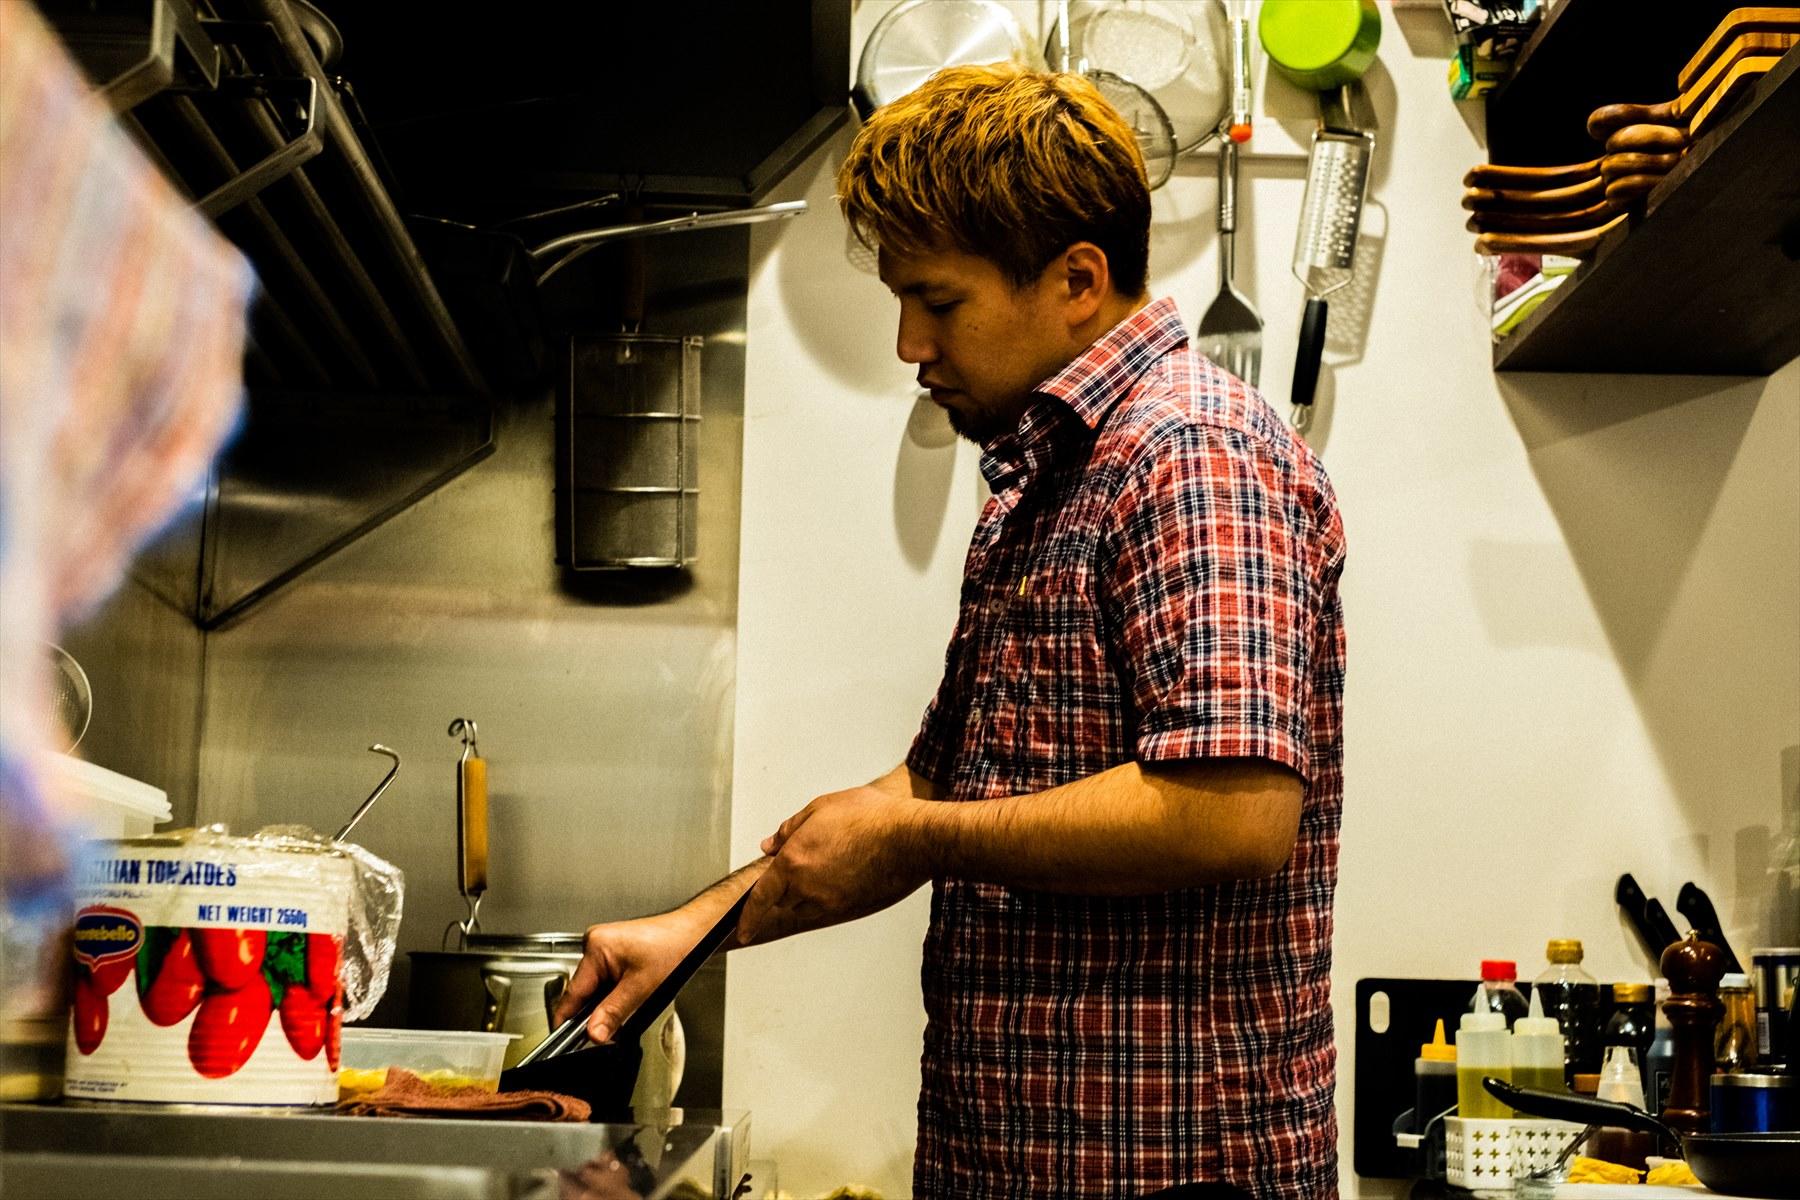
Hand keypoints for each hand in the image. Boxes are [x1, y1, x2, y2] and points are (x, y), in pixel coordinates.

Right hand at [554, 911, 703, 1043]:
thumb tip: (593, 1033)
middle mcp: (596, 944)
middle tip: (606, 1031)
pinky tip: (629, 997)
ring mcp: (605, 948)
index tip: (565, 1041)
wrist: (693, 934)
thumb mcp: (641, 987)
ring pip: (595, 989)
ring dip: (605, 1004)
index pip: (572, 993)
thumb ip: (613, 1013)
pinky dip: (613, 995)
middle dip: (593, 1013)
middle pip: (583, 992)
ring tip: (628, 1005)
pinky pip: (605, 981)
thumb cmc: (674, 947)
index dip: (568, 1020)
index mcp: (596, 947)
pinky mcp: (614, 953)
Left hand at [738, 785, 932, 943]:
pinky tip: (849, 872)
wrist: (911, 838)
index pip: (762, 896)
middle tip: (812, 855)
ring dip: (810, 891)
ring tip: (836, 860)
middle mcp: (809, 887)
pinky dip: (831, 895)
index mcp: (794, 861)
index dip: (748, 916)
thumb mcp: (822, 808)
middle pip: (785, 898)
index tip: (742, 929)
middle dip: (788, 882)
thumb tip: (770, 844)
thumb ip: (789, 829)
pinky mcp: (852, 909)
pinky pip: (830, 908)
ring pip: (808, 905)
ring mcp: (832, 902)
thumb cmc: (871, 817)